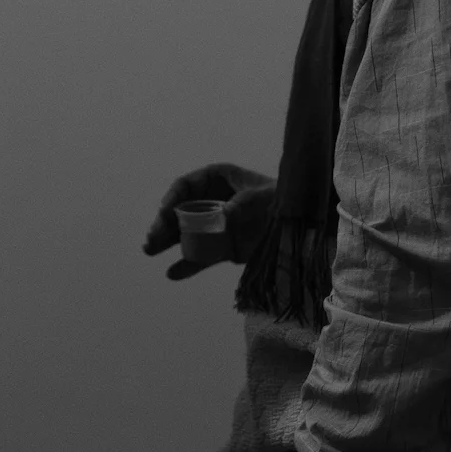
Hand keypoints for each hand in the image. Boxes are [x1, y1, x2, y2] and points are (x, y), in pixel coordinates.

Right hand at [142, 163, 276, 280]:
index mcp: (218, 179)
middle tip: (151, 238)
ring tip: (150, 250)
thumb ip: (240, 205)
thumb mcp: (261, 197)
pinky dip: (188, 264)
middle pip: (180, 211)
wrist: (300, 226)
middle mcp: (212, 201)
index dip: (172, 197)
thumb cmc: (282, 200)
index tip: (165, 211)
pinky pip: (201, 255)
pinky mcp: (222, 247)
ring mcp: (215, 225)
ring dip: (167, 242)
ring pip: (185, 233)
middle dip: (164, 223)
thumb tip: (223, 216)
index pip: (187, 186)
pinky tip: (173, 273)